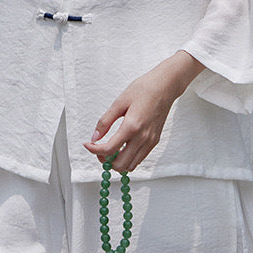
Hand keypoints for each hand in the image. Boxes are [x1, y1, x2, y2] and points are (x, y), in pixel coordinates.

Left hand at [82, 50, 203, 172]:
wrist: (165, 86)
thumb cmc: (143, 90)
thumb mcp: (119, 102)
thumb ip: (105, 121)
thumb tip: (95, 137)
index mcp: (132, 126)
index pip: (109, 149)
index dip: (94, 150)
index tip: (88, 144)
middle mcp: (143, 138)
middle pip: (120, 165)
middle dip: (106, 160)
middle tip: (100, 149)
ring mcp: (150, 141)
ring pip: (131, 166)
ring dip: (118, 162)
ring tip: (111, 149)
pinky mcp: (155, 141)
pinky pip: (139, 159)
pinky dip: (128, 158)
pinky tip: (122, 146)